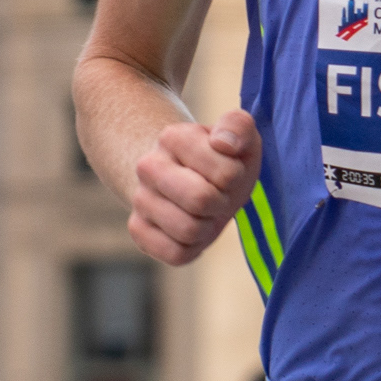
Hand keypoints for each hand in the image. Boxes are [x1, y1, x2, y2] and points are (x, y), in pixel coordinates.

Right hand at [128, 112, 262, 267]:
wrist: (195, 180)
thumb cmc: (223, 160)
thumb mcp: (241, 137)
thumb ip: (239, 127)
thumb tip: (223, 143)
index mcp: (173, 137)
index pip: (225, 174)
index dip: (235, 177)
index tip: (227, 170)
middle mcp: (147, 166)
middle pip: (200, 201)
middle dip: (221, 203)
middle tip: (218, 194)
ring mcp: (140, 199)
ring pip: (189, 231)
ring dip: (208, 227)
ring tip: (204, 211)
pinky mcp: (139, 230)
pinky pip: (176, 254)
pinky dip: (193, 247)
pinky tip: (191, 230)